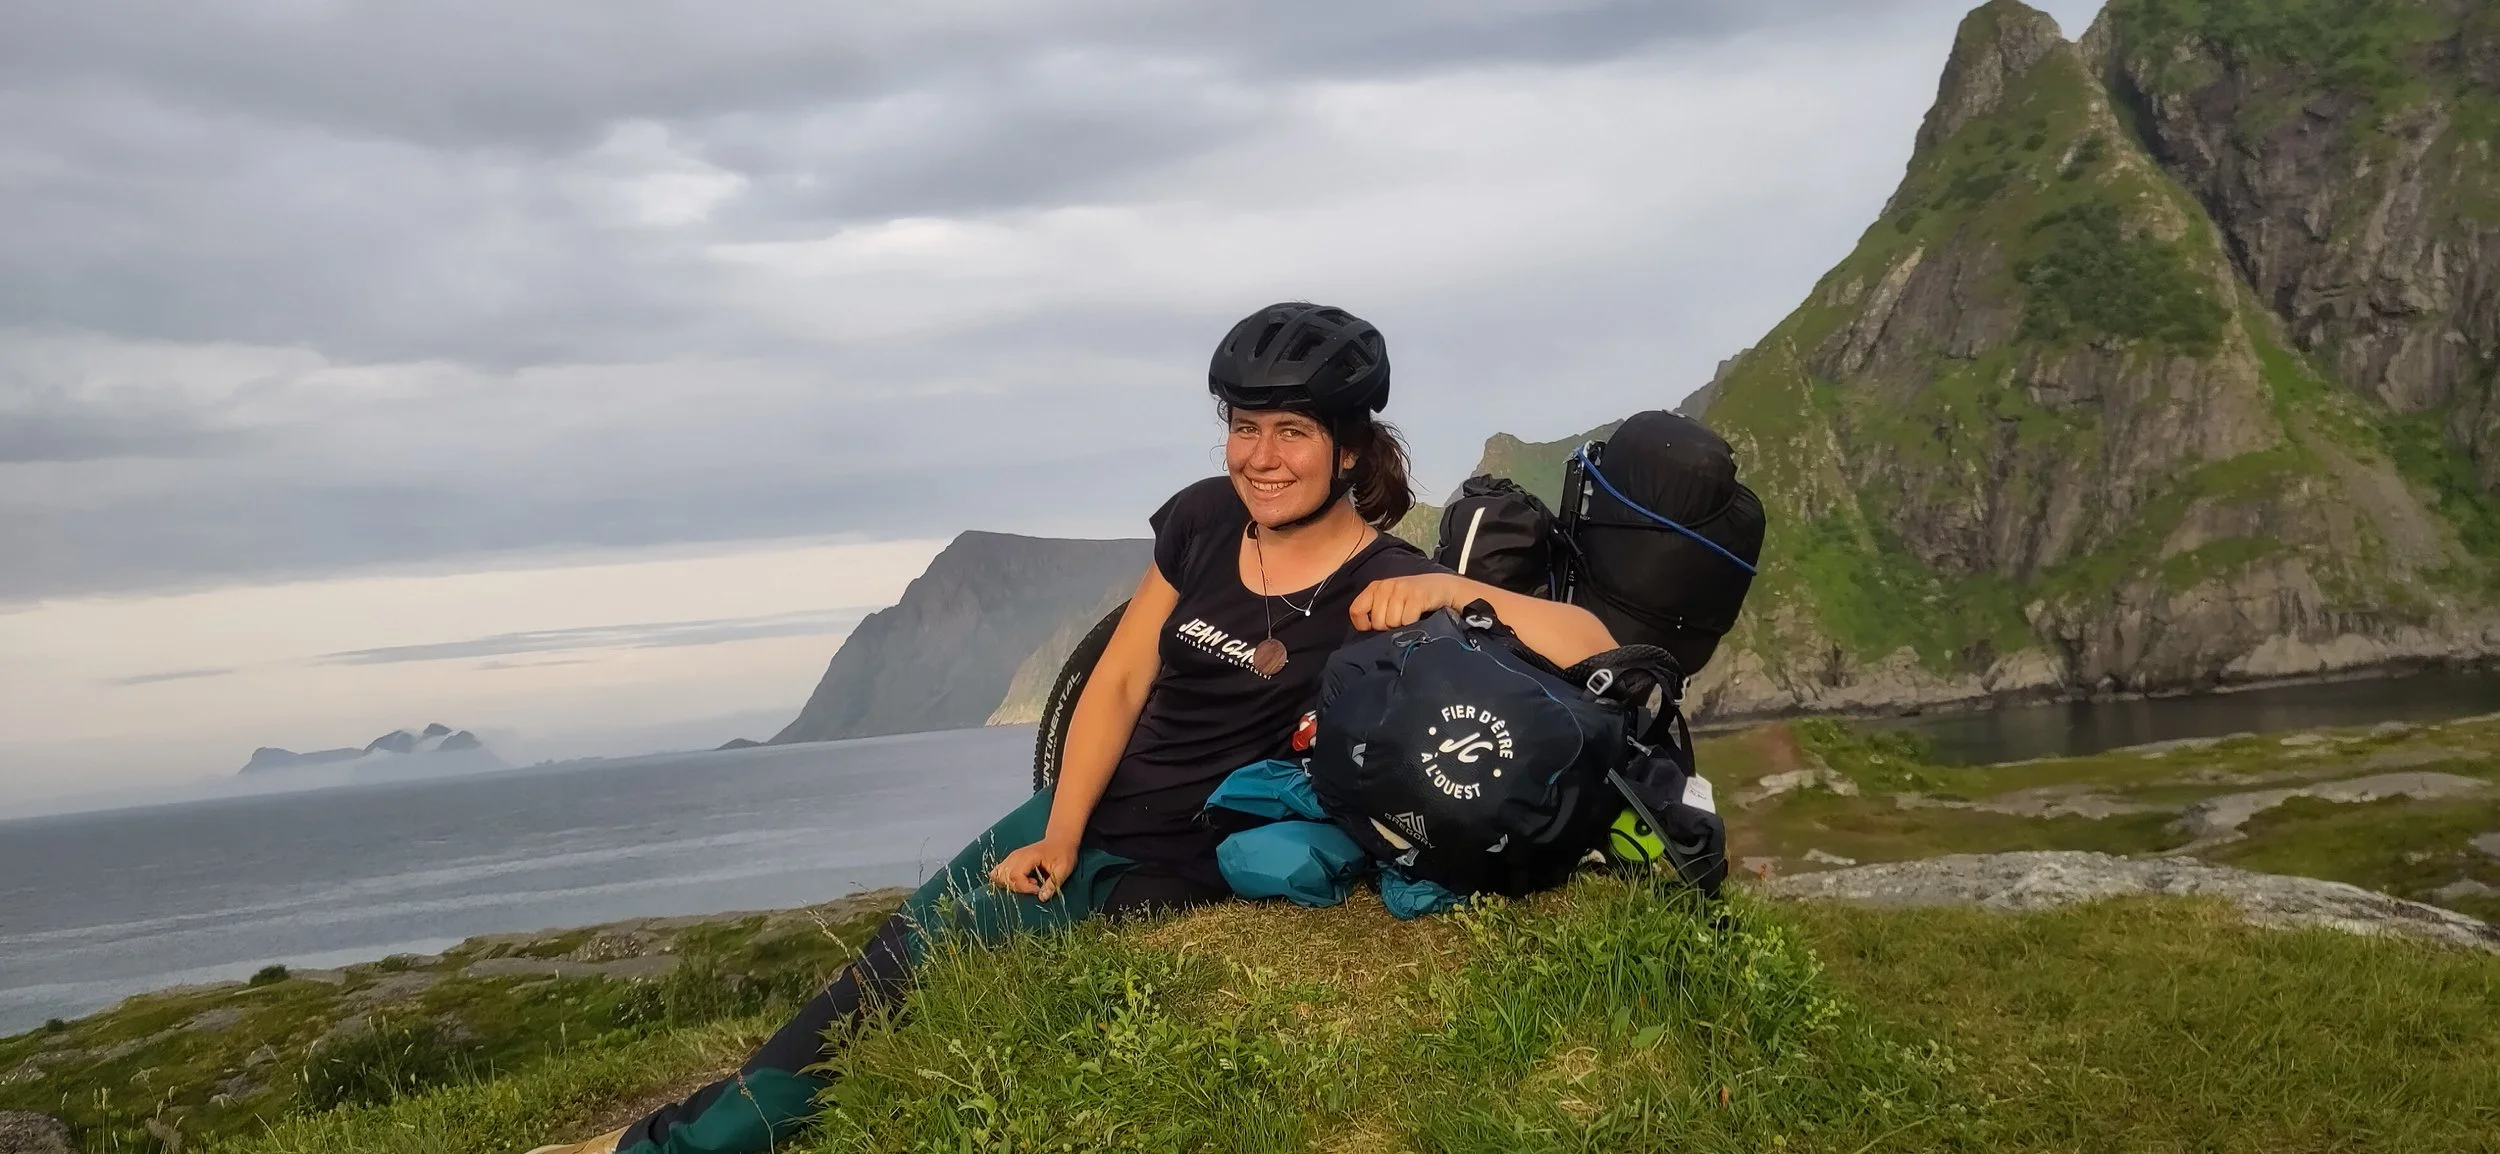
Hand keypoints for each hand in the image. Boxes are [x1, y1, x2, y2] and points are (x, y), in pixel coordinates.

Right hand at [989, 837, 1078, 900]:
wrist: (1060, 840)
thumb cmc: (1063, 853)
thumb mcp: (1063, 869)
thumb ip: (1053, 884)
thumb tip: (1042, 898)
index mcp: (1028, 856)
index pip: (1016, 876)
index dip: (1025, 887)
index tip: (1038, 889)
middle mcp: (1016, 856)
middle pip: (1005, 877)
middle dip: (1018, 888)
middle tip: (1034, 886)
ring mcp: (1011, 857)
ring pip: (998, 875)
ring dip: (1011, 885)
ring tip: (1027, 883)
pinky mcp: (1010, 860)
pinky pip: (998, 872)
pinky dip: (1005, 881)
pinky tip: (1020, 881)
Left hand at [1348, 573, 1475, 631]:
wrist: (1443, 588)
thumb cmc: (1414, 599)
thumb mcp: (1391, 600)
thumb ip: (1377, 610)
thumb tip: (1365, 631)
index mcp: (1376, 587)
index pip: (1356, 610)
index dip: (1364, 624)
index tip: (1375, 627)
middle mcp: (1386, 586)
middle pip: (1377, 622)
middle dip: (1388, 627)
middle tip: (1401, 620)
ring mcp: (1401, 590)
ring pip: (1392, 623)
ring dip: (1402, 626)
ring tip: (1410, 617)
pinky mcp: (1416, 596)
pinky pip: (1407, 621)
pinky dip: (1413, 623)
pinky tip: (1419, 616)